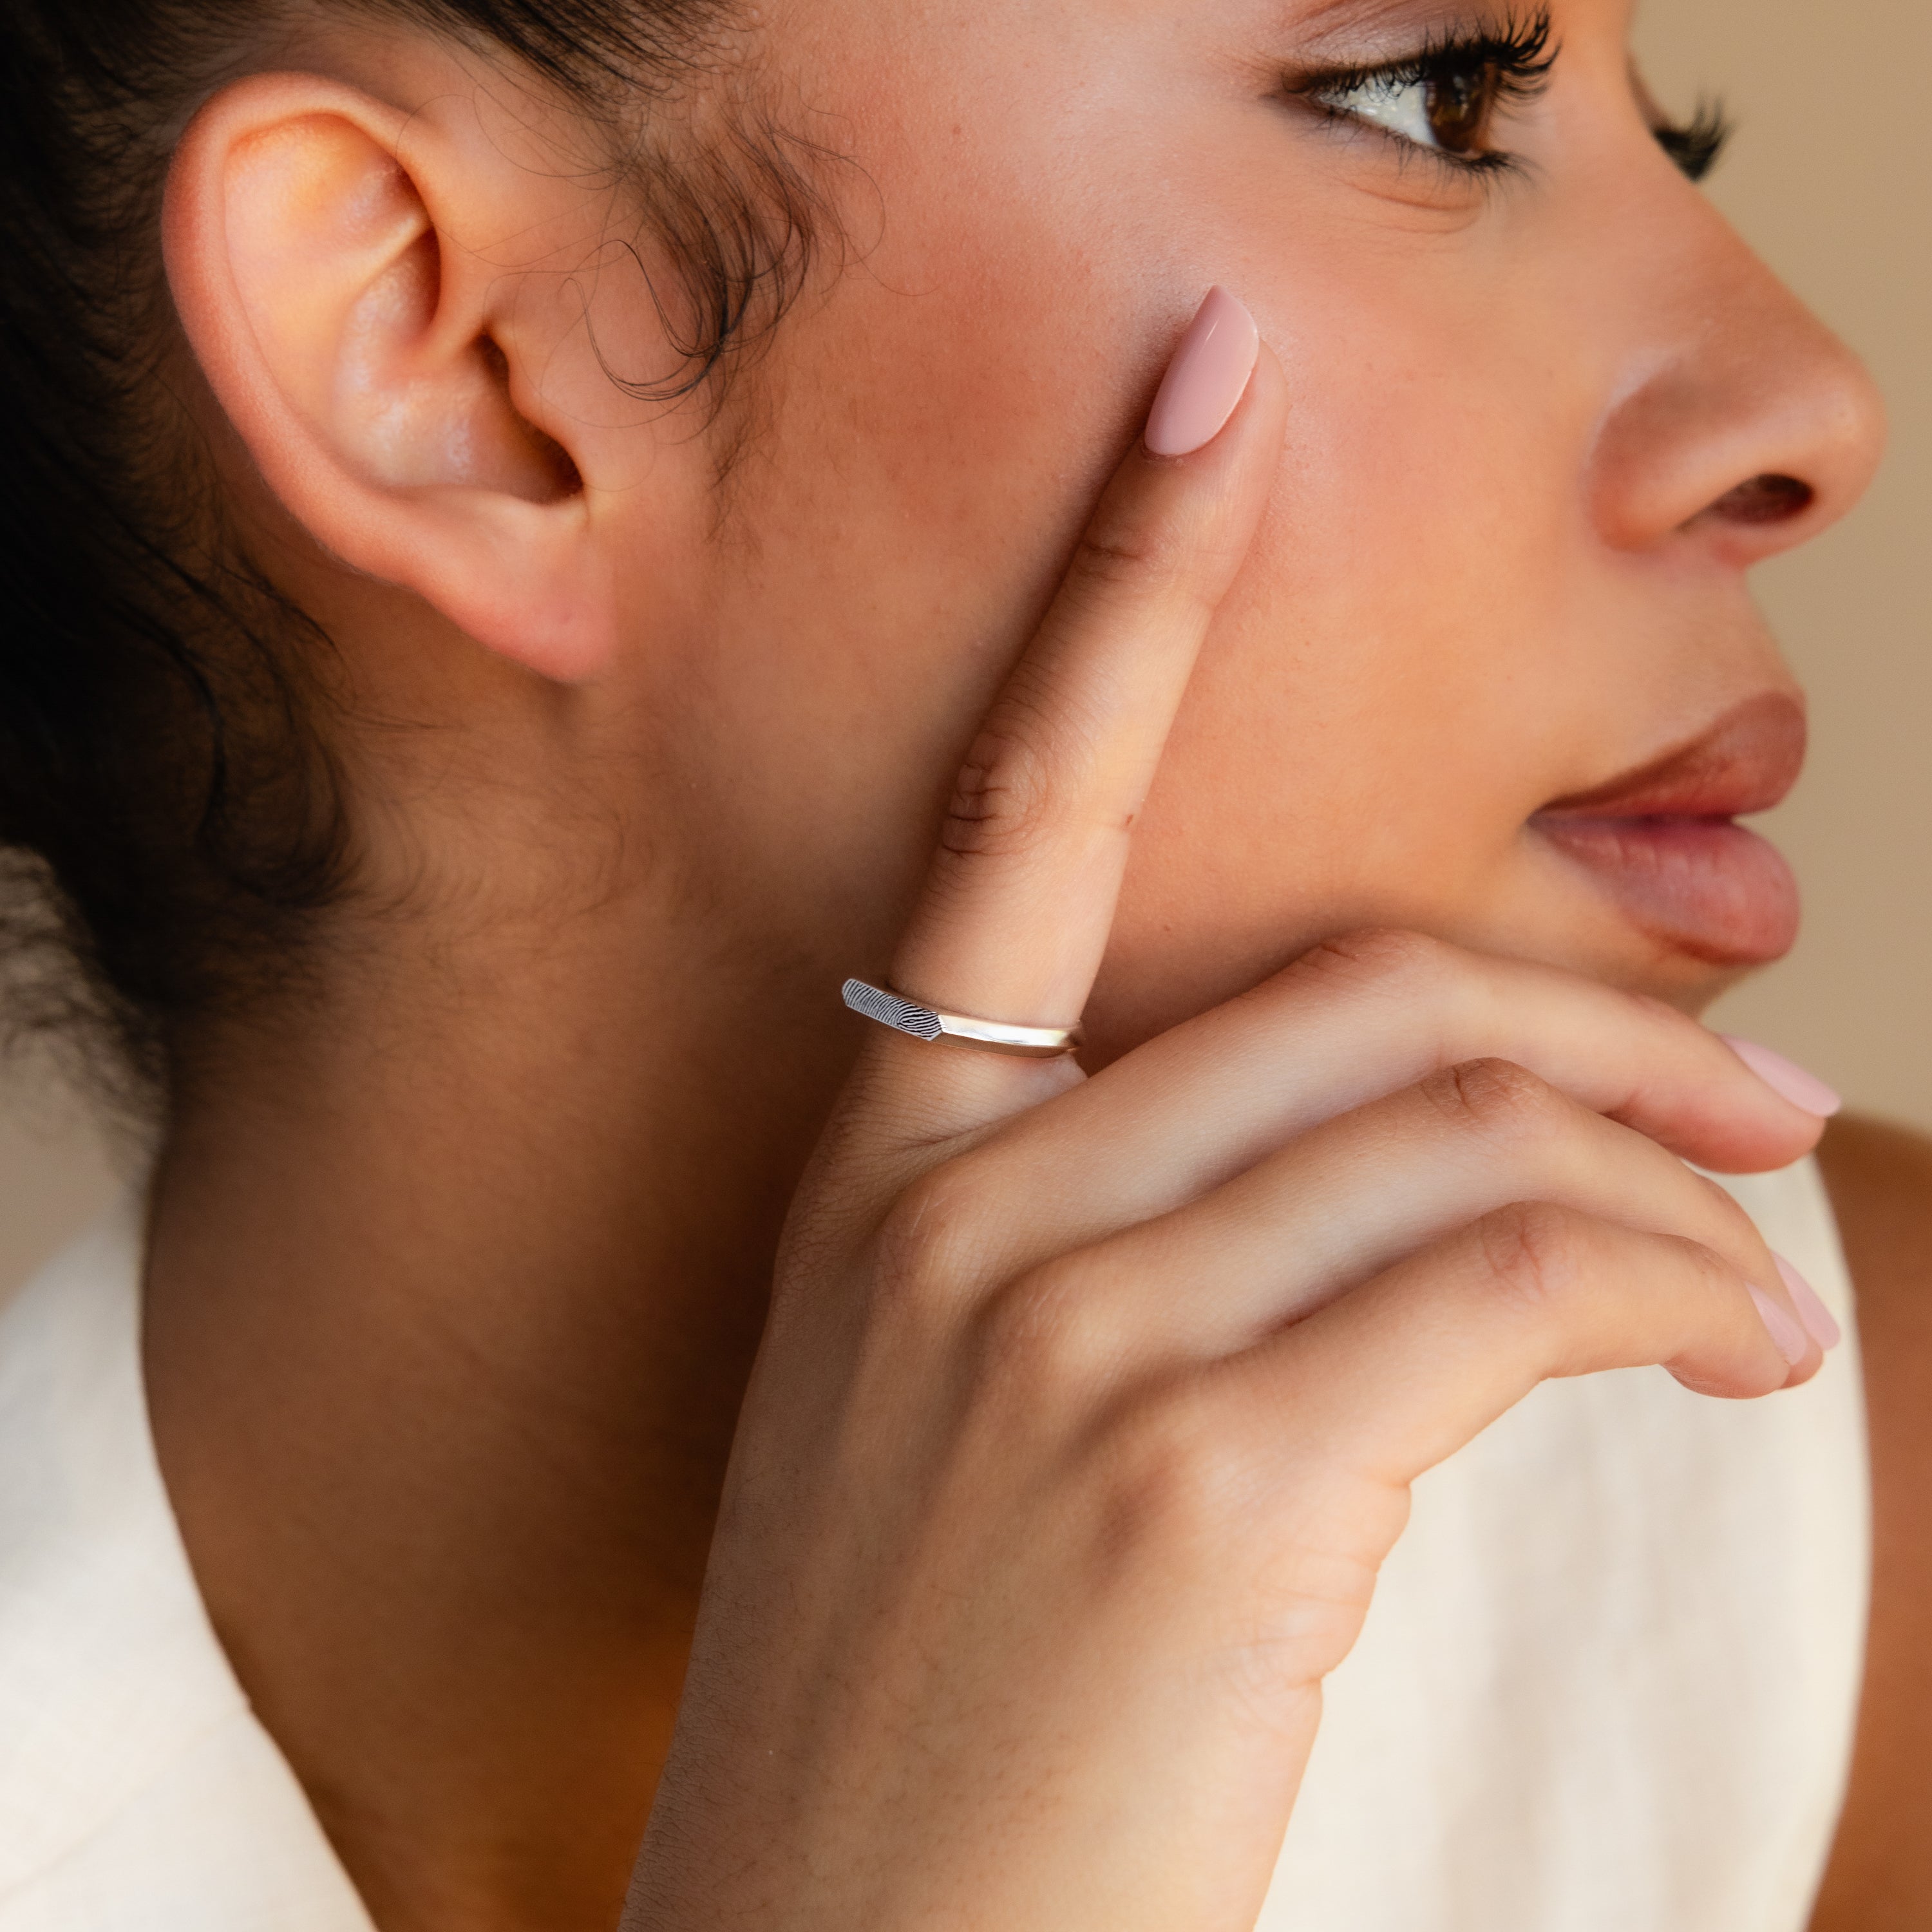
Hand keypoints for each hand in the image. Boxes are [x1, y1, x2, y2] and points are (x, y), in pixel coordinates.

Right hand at [622, 290, 1830, 1931]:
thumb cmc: (929, 1681)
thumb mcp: (974, 1406)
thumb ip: (1136, 1235)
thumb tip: (1418, 1154)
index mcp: (883, 1163)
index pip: (1016, 807)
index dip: (1114, 578)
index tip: (1201, 392)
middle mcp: (956, 1205)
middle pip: (1352, 989)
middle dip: (1591, 1011)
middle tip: (1754, 1088)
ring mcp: (1063, 1331)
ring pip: (1455, 1120)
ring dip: (1663, 1165)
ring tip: (1763, 1246)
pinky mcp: (1202, 1478)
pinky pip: (1509, 1278)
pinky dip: (1665, 1287)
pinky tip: (1737, 1349)